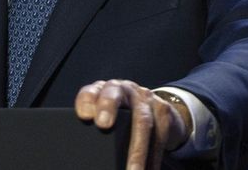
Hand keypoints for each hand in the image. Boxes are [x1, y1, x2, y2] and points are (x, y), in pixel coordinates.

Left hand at [75, 79, 189, 169]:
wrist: (153, 106)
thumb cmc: (121, 114)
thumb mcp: (107, 112)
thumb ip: (96, 122)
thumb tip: (87, 152)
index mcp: (104, 90)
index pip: (91, 90)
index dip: (86, 100)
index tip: (84, 115)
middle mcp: (124, 89)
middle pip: (114, 94)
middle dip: (107, 107)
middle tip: (103, 125)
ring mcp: (145, 98)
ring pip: (142, 121)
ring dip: (137, 150)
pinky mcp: (163, 111)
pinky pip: (159, 136)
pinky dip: (153, 158)